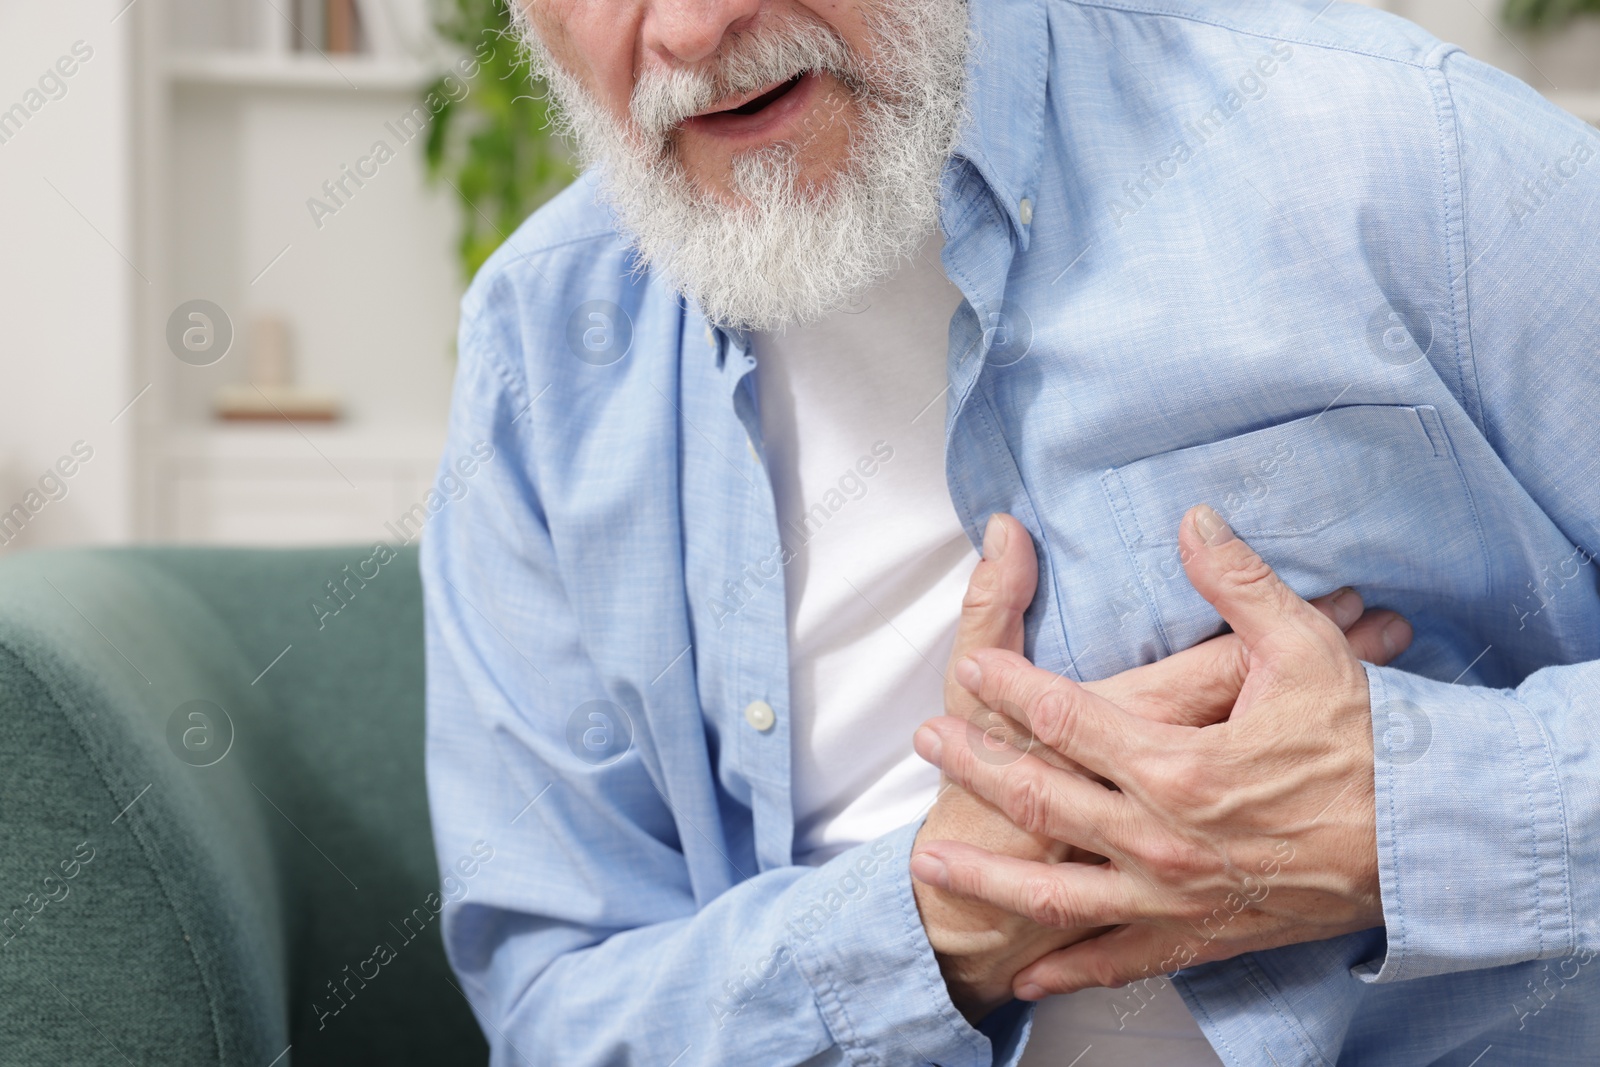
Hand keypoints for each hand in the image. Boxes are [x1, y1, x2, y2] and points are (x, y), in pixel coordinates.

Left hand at [913, 510, 1412, 1016]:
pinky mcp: (1199, 936)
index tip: (974, 670)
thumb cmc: (1371, 750)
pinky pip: (1118, 961)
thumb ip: (1237, 583)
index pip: (1066, 718)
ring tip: (933, 856)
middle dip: (975, 765)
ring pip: (1057, 889)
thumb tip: (1192, 521)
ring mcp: (1174, 896)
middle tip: (929, 743)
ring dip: (989, 872)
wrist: (1430, 848)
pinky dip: (1068, 970)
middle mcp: (1161, 837)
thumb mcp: (1305, 649)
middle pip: (1041, 797)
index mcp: (1176, 764)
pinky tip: (1026, 979)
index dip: (1011, 689)